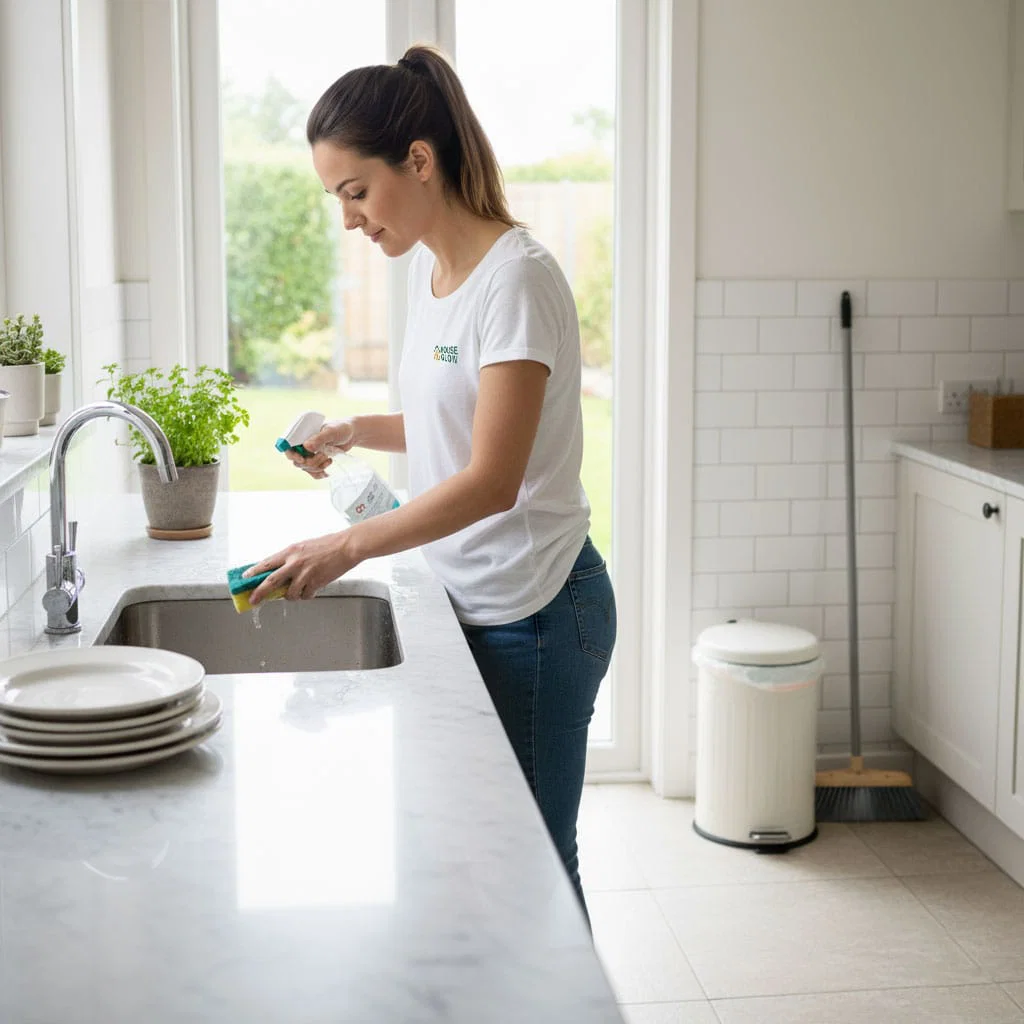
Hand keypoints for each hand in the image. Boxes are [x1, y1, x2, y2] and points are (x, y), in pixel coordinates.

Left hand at [243, 531, 360, 603]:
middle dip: (259, 593)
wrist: (346, 547)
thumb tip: (278, 571)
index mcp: (290, 551)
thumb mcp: (303, 547)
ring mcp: (305, 574)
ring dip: (290, 596)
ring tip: (297, 591)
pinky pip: (305, 596)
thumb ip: (290, 558)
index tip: (245, 579)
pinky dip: (306, 595)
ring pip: (289, 594)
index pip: (266, 563)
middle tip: (253, 600)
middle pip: (271, 581)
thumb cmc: (327, 545)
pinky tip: (311, 589)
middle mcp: (295, 563)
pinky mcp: (316, 582)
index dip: (253, 572)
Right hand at [285, 419, 355, 479]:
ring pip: (305, 468)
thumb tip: (306, 447)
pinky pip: (312, 473)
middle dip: (311, 462)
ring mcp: (309, 454)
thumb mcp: (331, 432)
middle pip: (297, 461)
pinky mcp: (316, 461)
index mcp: (302, 434)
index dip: (292, 455)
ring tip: (329, 459)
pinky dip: (319, 474)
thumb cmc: (340, 429)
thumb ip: (319, 438)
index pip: (288, 446)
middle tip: (323, 455)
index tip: (302, 459)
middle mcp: (303, 444)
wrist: (351, 435)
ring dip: (317, 467)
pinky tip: (327, 472)